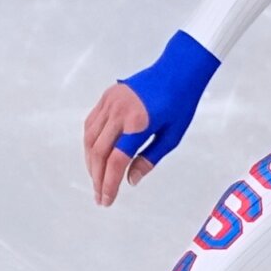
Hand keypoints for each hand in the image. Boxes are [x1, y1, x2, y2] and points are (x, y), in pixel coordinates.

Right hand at [85, 30, 218, 205]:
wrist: (178, 70)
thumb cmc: (180, 103)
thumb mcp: (172, 135)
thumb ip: (149, 159)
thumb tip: (130, 181)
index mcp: (138, 124)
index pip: (116, 161)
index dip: (109, 183)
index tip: (106, 200)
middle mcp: (119, 112)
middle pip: (99, 153)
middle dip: (97, 178)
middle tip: (100, 195)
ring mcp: (110, 103)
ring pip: (90, 139)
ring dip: (91, 162)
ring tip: (97, 179)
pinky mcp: (106, 97)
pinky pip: (91, 124)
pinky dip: (90, 143)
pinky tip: (95, 156)